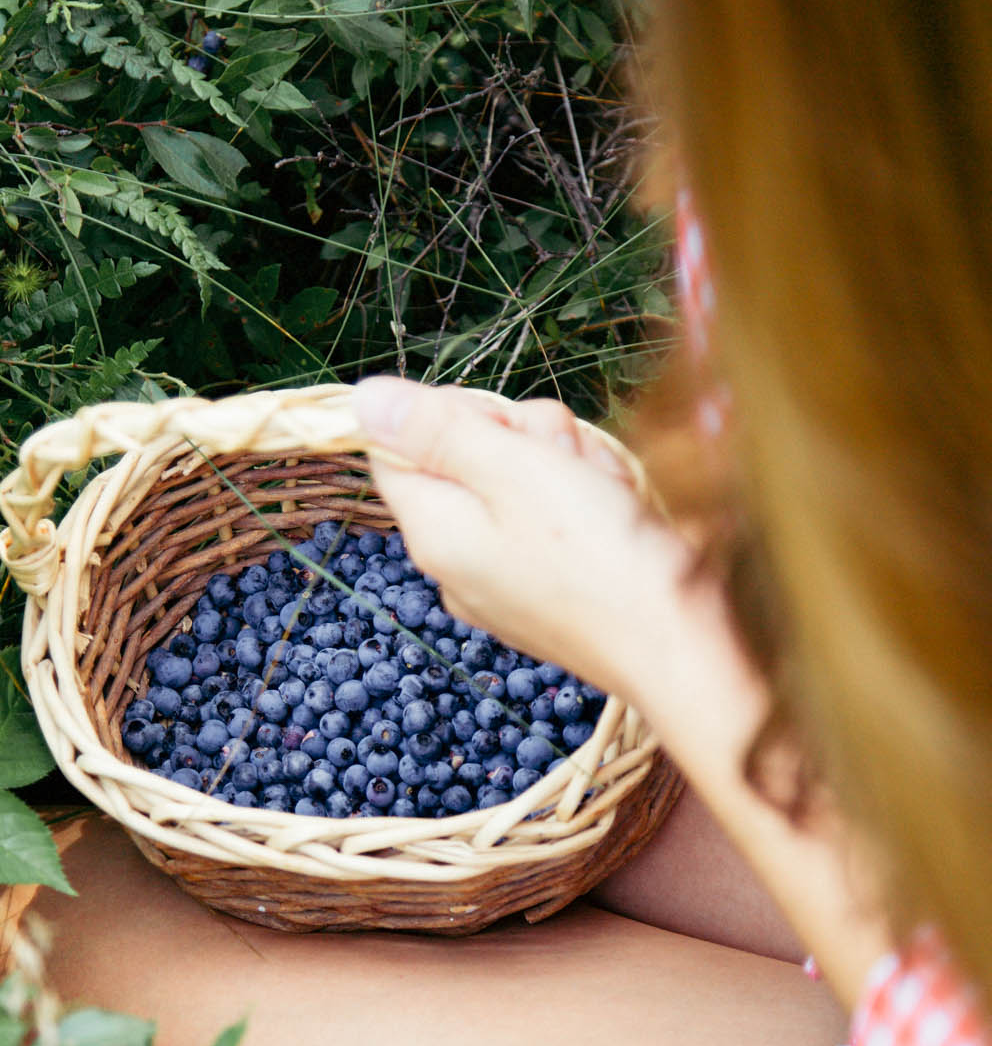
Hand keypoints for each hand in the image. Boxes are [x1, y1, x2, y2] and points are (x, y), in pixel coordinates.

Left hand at [353, 376, 688, 701]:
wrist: (683, 646)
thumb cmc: (602, 559)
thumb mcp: (515, 470)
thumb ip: (437, 430)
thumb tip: (363, 399)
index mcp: (433, 531)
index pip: (395, 445)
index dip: (449, 412)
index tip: (507, 424)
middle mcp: (457, 560)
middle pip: (463, 456)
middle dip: (523, 438)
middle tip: (566, 460)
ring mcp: (504, 577)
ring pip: (520, 479)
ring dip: (567, 465)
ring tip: (605, 494)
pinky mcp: (550, 586)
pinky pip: (555, 519)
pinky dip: (588, 503)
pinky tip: (619, 517)